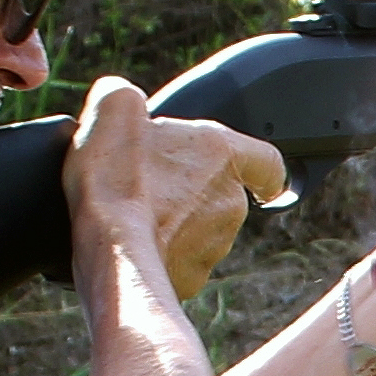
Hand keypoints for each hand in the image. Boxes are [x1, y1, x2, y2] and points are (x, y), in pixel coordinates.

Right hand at [64, 76, 287, 298]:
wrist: (107, 247)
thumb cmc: (116, 179)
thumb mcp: (115, 110)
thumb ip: (126, 97)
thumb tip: (122, 101)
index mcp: (222, 153)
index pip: (268, 161)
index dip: (262, 170)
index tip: (261, 180)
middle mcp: (229, 201)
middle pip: (221, 196)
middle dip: (191, 193)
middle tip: (149, 186)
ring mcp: (215, 244)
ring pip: (200, 232)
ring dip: (175, 224)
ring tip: (134, 216)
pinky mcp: (193, 279)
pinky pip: (180, 264)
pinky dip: (160, 255)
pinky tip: (131, 244)